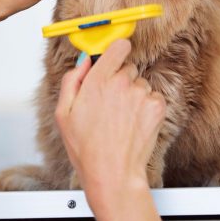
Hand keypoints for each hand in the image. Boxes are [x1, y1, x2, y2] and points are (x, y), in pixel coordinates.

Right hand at [55, 39, 164, 191]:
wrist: (112, 173)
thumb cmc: (86, 148)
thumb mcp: (63, 114)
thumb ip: (72, 81)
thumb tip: (84, 62)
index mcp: (97, 80)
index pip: (118, 47)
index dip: (117, 52)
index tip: (115, 57)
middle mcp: (121, 83)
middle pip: (128, 68)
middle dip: (121, 81)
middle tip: (111, 105)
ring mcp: (141, 94)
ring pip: (141, 85)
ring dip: (134, 96)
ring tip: (122, 120)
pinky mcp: (157, 106)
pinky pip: (154, 97)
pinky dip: (147, 108)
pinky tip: (134, 124)